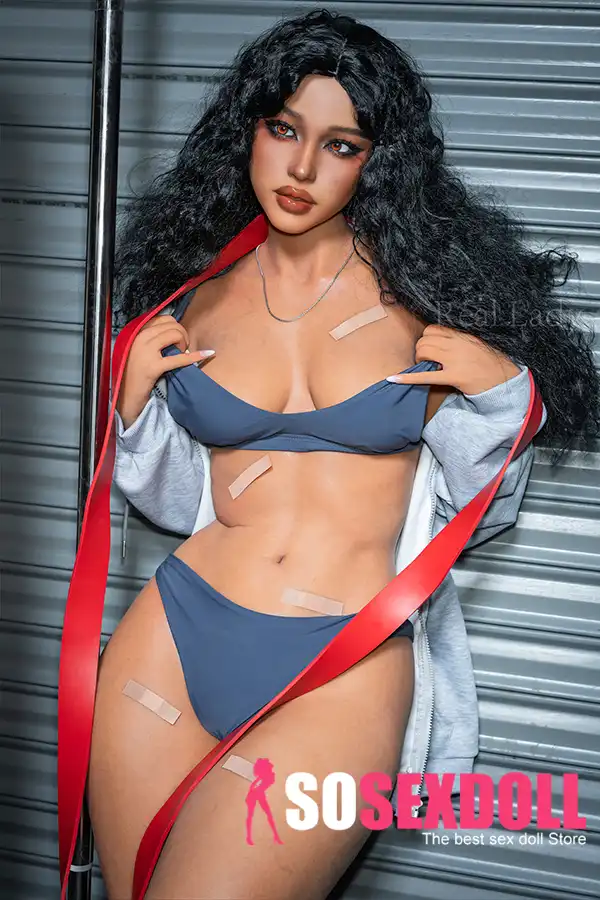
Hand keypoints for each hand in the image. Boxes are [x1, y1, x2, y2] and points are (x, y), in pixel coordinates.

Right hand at [117, 315, 215, 427]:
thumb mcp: (136, 351)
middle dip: (182, 334)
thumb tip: (173, 331)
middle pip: (171, 325)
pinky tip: (207, 354)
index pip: (162, 319)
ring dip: (184, 342)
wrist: (124, 397)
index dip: (174, 327)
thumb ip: (150, 340)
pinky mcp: (153, 367)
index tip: (176, 339)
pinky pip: (179, 358)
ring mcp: (145, 352)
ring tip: (182, 353)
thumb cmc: (133, 375)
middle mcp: (139, 338)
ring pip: (175, 334)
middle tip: (182, 348)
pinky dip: (195, 356)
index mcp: (135, 333)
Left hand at [386, 324, 520, 394]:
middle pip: (425, 339)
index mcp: (463, 333)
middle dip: (421, 349)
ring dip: (419, 359)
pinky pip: (426, 375)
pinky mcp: (455, 376)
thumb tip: (442, 336)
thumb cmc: (493, 362)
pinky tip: (394, 379)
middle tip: (428, 359)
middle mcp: (458, 343)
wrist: (507, 381)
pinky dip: (408, 378)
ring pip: (423, 351)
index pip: (433, 328)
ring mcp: (455, 360)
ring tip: (427, 366)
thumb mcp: (479, 342)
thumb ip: (461, 337)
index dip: (428, 338)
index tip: (432, 346)